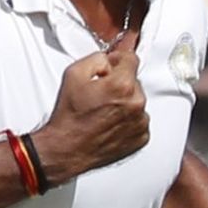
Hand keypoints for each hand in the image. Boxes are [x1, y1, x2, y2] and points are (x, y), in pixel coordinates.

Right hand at [31, 50, 149, 184]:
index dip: (117, 61)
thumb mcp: (74, 73)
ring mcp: (140, 122)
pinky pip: (139, 120)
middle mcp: (135, 103)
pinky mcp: (140, 138)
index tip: (110, 67)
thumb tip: (109, 61)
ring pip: (137, 101)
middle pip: (134, 81)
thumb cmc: (70, 117)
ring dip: (124, 102)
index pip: (132, 59)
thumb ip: (97, 59)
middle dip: (119, 84)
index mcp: (122, 85)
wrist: (67, 149)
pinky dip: (128, 120)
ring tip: (103, 111)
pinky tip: (110, 123)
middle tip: (100, 95)